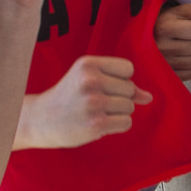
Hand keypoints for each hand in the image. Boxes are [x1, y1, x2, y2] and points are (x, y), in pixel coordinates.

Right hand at [17, 55, 151, 148]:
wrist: (41, 120)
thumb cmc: (69, 98)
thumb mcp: (89, 80)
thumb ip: (120, 84)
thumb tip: (149, 97)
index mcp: (88, 64)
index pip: (128, 68)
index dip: (121, 80)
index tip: (104, 86)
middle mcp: (90, 80)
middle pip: (130, 89)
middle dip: (120, 98)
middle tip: (96, 102)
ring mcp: (93, 103)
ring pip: (129, 107)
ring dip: (118, 113)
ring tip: (97, 113)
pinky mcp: (96, 124)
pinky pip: (126, 123)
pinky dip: (118, 125)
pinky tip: (100, 124)